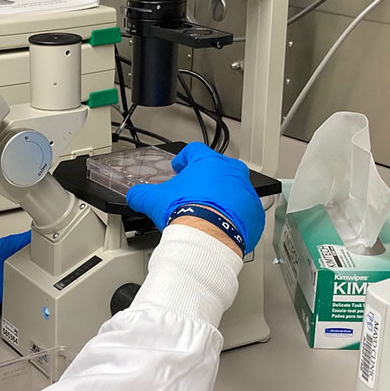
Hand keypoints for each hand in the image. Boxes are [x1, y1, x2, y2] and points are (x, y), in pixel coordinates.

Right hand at [125, 142, 264, 252]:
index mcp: (208, 163)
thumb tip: (135, 196)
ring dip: (223, 196)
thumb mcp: (154, 201)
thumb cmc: (188, 214)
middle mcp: (231, 173)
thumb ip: (142, 194)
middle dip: (207, 177)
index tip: (180, 166)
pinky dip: (235, 215)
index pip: (194, 151)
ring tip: (209, 210)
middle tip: (195, 189)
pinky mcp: (255, 213)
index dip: (184, 158)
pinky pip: (245, 210)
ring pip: (234, 189)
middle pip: (218, 168)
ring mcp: (246, 192)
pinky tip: (222, 224)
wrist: (210, 239)